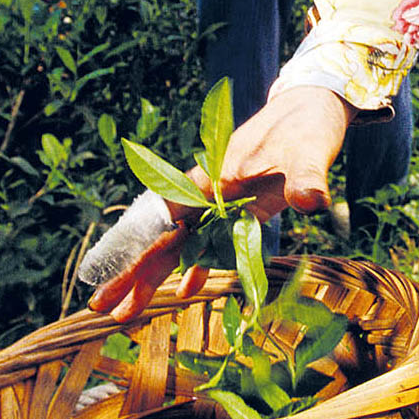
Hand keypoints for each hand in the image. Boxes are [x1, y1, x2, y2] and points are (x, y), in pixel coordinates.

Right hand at [87, 86, 353, 321]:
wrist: (316, 106)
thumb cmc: (307, 124)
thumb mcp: (308, 151)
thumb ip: (307, 178)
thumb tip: (311, 201)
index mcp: (216, 176)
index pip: (166, 217)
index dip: (140, 249)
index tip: (115, 277)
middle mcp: (213, 191)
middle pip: (167, 236)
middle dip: (136, 272)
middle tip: (103, 307)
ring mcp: (228, 201)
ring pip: (185, 243)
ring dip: (158, 275)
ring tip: (126, 312)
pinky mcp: (247, 208)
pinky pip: (215, 241)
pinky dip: (199, 264)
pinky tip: (187, 290)